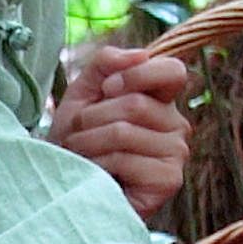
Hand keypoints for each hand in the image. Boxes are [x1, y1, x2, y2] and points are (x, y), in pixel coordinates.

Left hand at [53, 45, 193, 219]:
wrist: (67, 189)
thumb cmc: (76, 144)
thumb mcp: (83, 94)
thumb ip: (105, 64)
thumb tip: (140, 53)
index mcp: (160, 101)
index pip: (173, 70)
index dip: (136, 74)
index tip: (107, 88)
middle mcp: (176, 126)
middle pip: (135, 103)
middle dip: (92, 118)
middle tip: (79, 135)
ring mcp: (176, 154)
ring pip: (124, 131)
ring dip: (88, 143)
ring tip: (82, 155)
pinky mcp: (167, 180)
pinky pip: (125, 159)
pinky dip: (98, 165)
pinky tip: (96, 174)